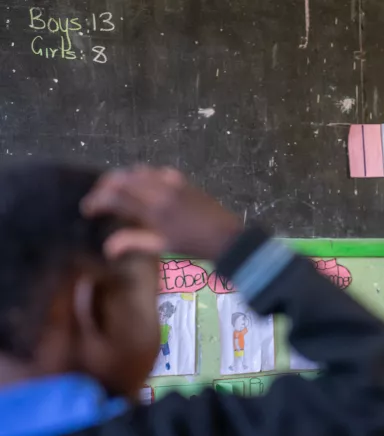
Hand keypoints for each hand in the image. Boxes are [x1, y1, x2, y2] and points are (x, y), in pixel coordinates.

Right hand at [81, 165, 242, 259]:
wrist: (226, 236)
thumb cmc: (194, 245)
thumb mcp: (162, 246)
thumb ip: (134, 242)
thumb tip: (107, 247)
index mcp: (153, 210)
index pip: (115, 197)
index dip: (96, 201)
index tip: (87, 209)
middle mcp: (159, 191)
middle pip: (122, 178)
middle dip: (104, 186)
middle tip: (97, 198)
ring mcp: (172, 183)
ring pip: (138, 171)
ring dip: (123, 178)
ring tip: (116, 191)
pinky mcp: (182, 180)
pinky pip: (156, 171)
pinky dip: (144, 175)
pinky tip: (143, 186)